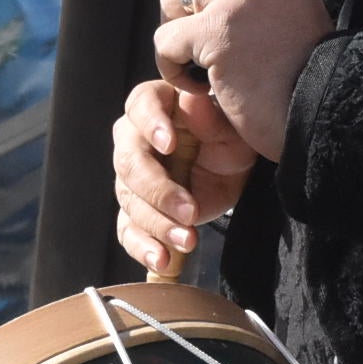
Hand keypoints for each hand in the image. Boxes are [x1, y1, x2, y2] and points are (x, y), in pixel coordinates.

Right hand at [113, 77, 257, 275]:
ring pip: (129, 201)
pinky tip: (161, 259)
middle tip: (189, 211)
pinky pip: (128, 230)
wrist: (233, 168)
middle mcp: (133, 138)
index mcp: (153, 104)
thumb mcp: (229, 123)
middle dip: (159, 191)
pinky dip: (143, 247)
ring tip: (187, 240)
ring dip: (157, 224)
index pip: (140, 107)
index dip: (151, 125)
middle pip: (129, 163)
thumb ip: (210, 115)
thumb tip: (193, 104)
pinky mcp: (136, 209)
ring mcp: (131, 177)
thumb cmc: (228, 135)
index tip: (169, 144)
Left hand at [151, 0, 333, 162]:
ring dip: (174, 30)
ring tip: (197, 61)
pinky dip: (172, 67)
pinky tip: (200, 84)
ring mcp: (233, 2)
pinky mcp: (213, 36)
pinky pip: (164, 41)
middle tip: (191, 23)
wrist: (325, 107)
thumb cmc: (309, 73)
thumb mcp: (297, 11)